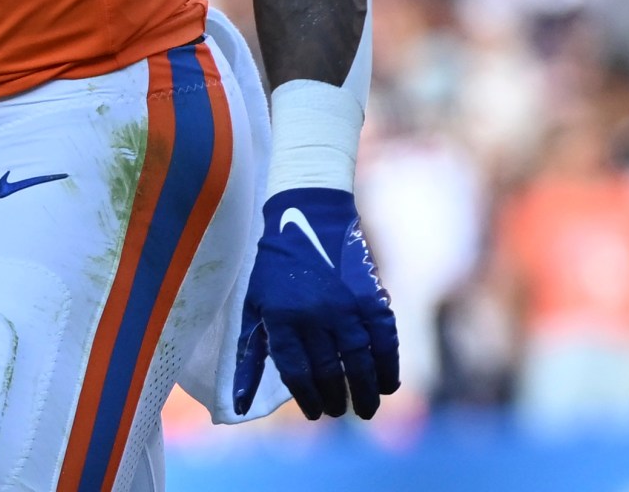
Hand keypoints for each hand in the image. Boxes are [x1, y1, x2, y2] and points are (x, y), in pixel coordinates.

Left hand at [233, 188, 400, 418]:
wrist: (309, 216)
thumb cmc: (274, 268)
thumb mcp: (254, 307)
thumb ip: (250, 356)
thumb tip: (239, 403)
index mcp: (280, 317)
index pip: (296, 371)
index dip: (308, 398)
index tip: (315, 413)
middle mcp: (314, 314)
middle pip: (329, 370)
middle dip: (335, 398)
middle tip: (340, 411)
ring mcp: (345, 304)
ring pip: (359, 360)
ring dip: (364, 390)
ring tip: (365, 408)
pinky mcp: (371, 295)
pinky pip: (385, 338)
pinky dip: (388, 364)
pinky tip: (387, 384)